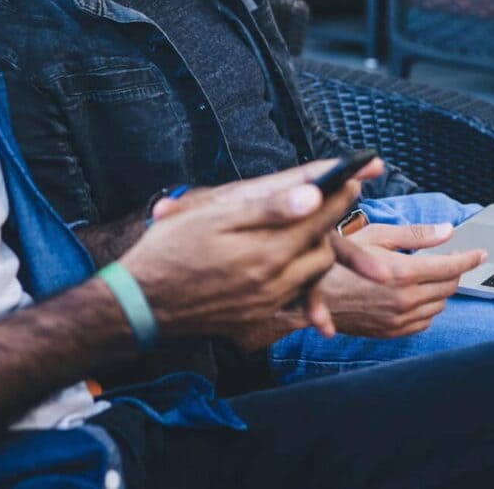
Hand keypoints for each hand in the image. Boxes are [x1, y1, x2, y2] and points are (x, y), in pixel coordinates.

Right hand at [122, 158, 381, 340]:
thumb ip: (268, 208)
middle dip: (333, 223)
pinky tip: (292, 267)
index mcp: (267, 253)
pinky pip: (293, 297)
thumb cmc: (170, 251)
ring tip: (315, 230)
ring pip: (312, 275)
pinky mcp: (255, 317)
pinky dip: (301, 280)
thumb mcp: (213, 218)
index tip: (353, 176)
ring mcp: (266, 304)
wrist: (140, 304)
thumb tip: (313, 195)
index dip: (338, 195)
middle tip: (334, 199)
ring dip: (319, 251)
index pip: (318, 220)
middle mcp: (274, 283)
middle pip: (323, 250)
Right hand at [319, 222, 486, 338]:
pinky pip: (425, 322)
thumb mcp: (375, 236)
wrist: (315, 296)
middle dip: (454, 271)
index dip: (468, 258)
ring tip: (426, 274)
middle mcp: (405, 299)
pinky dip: (427, 307)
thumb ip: (415, 235)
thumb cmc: (340, 261)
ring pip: (439, 305)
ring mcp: (400, 319)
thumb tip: (447, 231)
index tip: (480, 253)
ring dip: (440, 289)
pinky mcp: (393, 332)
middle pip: (448, 286)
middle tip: (449, 259)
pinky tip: (414, 294)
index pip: (450, 267)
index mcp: (402, 272)